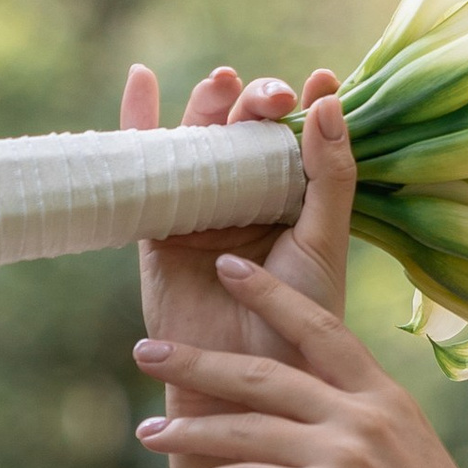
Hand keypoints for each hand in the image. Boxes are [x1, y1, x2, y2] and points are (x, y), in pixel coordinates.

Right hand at [120, 57, 353, 370]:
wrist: (246, 388)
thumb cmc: (299, 322)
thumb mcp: (323, 240)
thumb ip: (329, 174)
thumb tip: (328, 99)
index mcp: (292, 201)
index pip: (297, 137)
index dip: (308, 105)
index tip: (322, 80)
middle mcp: (246, 199)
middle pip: (245, 129)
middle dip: (258, 102)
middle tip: (273, 98)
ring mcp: (200, 209)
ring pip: (200, 140)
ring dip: (210, 104)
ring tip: (224, 81)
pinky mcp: (157, 226)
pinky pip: (144, 167)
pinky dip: (138, 121)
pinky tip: (140, 78)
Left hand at [132, 257, 467, 467]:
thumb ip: (370, 446)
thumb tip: (330, 454)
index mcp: (388, 400)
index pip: (322, 329)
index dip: (271, 295)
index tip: (230, 267)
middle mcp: (364, 416)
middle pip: (264, 371)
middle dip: (199, 360)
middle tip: (147, 349)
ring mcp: (343, 456)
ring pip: (244, 427)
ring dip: (186, 429)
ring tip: (144, 431)